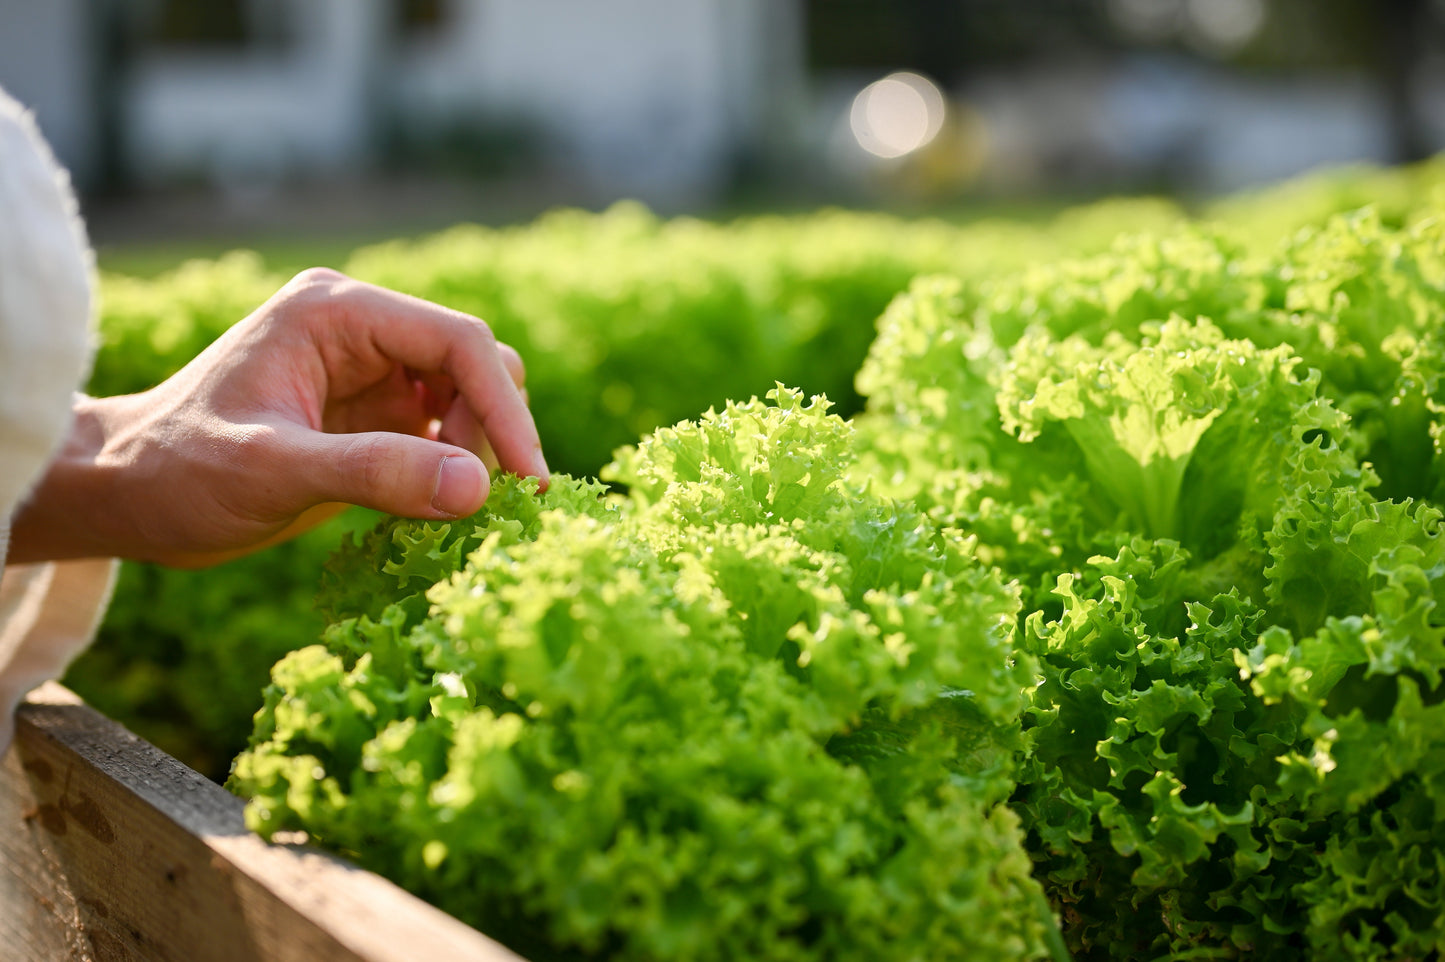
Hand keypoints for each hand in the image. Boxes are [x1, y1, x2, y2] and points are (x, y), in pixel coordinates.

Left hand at [9, 269, 547, 567]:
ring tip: (453, 513)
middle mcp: (362, 330)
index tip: (528, 482)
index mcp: (337, 312)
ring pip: (469, 402)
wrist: (126, 496)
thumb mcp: (273, 471)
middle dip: (492, 432)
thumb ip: (375, 473)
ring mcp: (370, 373)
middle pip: (474, 367)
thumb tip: (480, 488)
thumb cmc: (176, 471)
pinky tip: (437, 512)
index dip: (504, 409)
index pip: (457, 343)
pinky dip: (454, 473)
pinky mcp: (372, 417)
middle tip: (480, 505)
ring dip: (477, 454)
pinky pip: (443, 437)